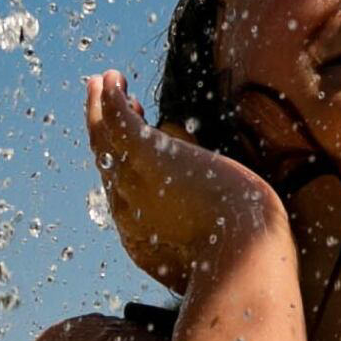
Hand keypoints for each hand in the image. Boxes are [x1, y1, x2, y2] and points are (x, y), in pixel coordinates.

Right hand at [84, 71, 288, 291]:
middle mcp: (127, 211)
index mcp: (140, 240)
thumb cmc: (239, 261)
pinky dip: (109, 99)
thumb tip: (216, 246)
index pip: (121, 193)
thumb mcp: (213, 262)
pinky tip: (112, 79)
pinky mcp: (148, 157)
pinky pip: (117, 123)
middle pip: (105, 163)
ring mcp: (133, 184)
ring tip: (101, 81)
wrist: (242, 252)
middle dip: (101, 129)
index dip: (120, 160)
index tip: (134, 135)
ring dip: (98, 107)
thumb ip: (205, 253)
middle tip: (101, 101)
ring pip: (103, 140)